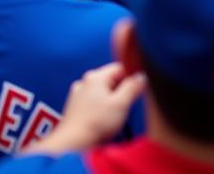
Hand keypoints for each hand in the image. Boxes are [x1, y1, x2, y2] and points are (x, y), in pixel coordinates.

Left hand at [20, 62, 144, 155]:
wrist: (72, 145)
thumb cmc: (97, 124)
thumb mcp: (121, 104)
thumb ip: (132, 87)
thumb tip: (141, 76)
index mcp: (95, 76)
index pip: (119, 68)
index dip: (130, 78)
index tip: (136, 92)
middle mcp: (84, 81)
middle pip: (110, 80)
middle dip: (119, 92)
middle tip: (124, 108)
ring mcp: (77, 94)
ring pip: (100, 92)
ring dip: (109, 101)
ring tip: (111, 118)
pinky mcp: (73, 107)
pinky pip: (91, 102)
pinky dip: (98, 108)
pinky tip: (100, 122)